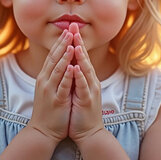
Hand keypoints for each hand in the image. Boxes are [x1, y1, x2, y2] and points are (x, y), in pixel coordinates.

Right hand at [27, 29, 75, 144]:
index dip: (60, 43)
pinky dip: (67, 76)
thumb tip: (60, 61)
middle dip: (62, 44)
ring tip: (71, 44)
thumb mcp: (49, 89)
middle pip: (54, 59)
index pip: (52, 56)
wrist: (42, 132)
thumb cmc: (48, 110)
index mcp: (44, 77)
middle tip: (69, 31)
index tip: (67, 31)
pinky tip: (73, 68)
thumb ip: (53, 75)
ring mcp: (50, 91)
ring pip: (57, 70)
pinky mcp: (56, 101)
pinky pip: (62, 86)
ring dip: (64, 57)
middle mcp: (45, 81)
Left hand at [66, 23, 104, 144]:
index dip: (75, 42)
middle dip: (78, 42)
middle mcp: (90, 81)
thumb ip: (75, 77)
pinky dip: (79, 76)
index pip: (80, 56)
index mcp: (85, 78)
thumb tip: (70, 62)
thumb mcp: (77, 90)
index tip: (70, 27)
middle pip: (84, 58)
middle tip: (74, 26)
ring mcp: (90, 90)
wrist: (89, 133)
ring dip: (80, 55)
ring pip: (85, 69)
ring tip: (75, 42)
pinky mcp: (88, 101)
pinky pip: (83, 86)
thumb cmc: (80, 112)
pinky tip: (76, 67)